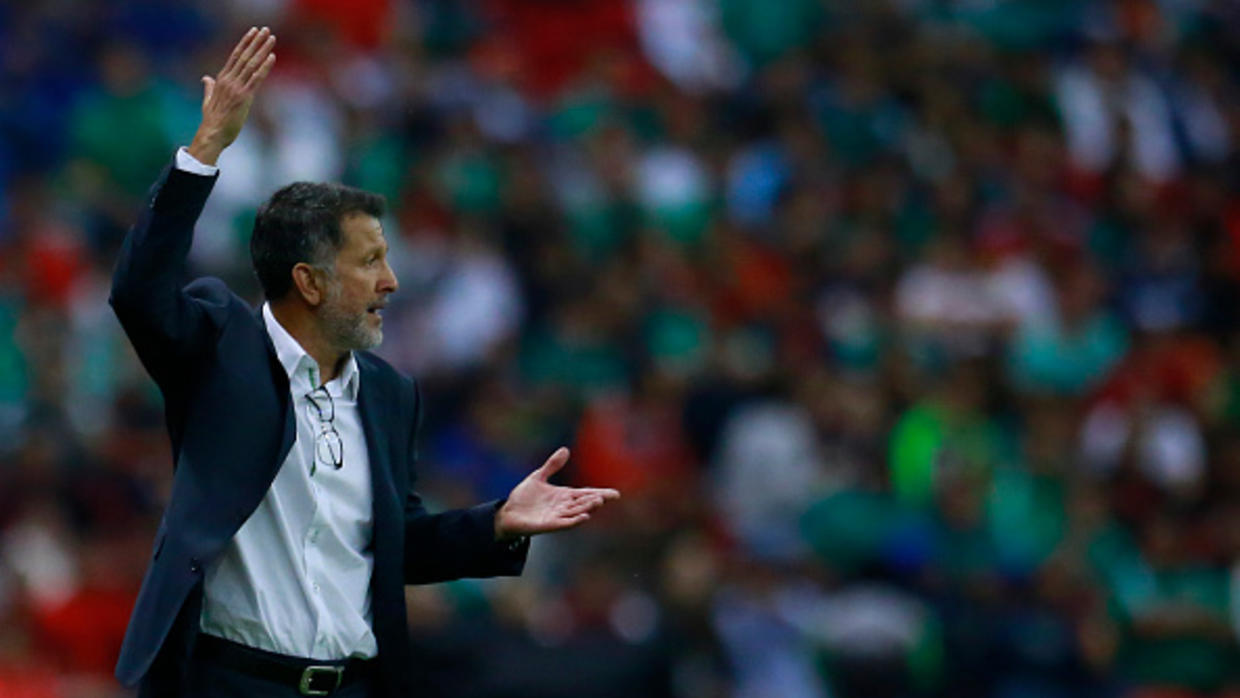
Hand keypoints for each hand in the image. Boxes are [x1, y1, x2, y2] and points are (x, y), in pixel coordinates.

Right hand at [187, 27, 276, 165]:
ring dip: (263, 50)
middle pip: (245, 56)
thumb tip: (206, 78)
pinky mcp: (244, 98)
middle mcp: (229, 80)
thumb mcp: (208, 100)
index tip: (253, 33)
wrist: (212, 134)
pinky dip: (264, 67)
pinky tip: (272, 57)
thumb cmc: (212, 121)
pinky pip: (256, 79)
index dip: (245, 43)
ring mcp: (237, 88)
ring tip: (271, 38)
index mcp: (221, 80)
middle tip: (266, 30)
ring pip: (252, 64)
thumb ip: (209, 88)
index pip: (235, 56)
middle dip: (256, 42)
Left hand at [495, 447, 619, 539]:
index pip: (586, 493)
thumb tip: (565, 450)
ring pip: (577, 512)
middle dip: (596, 500)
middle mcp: (564, 507)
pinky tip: (584, 516)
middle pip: (584, 503)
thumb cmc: (523, 497)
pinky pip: (565, 523)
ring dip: (587, 508)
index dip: (600, 493)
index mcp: (564, 496)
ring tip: (598, 501)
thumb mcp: (538, 477)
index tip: (615, 494)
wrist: (507, 513)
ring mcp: (557, 517)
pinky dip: (575, 520)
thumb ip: (552, 465)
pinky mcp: (549, 525)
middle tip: (608, 496)